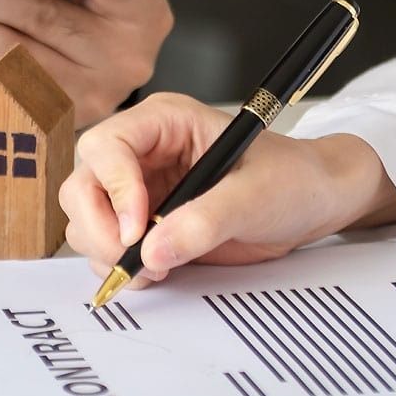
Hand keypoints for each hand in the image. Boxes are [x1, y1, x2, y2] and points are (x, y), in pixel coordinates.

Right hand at [59, 92, 395, 284]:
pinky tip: (158, 271)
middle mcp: (141, 154)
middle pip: (82, 186)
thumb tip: (154, 250)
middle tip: (136, 260)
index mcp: (163, 124)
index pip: (107, 147)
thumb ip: (205, 222)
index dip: (114, 188)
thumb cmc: (292, 179)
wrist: (313, 204)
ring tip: (158, 267)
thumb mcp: (255, 196)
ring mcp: (138, 191)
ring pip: (86, 221)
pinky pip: (107, 248)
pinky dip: (121, 267)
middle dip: (100, 229)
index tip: (137, 228)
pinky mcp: (143, 226)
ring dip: (109, 253)